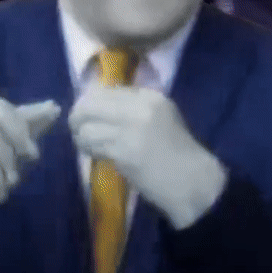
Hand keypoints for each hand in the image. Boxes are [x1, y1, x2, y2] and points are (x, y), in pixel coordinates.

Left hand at [68, 84, 226, 227]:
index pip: (105, 90)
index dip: (89, 103)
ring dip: (81, 137)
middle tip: (78, 130)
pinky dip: (88, 150)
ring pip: (86, 126)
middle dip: (78, 118)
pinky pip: (92, 144)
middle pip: (90, 104)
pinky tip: (95, 156)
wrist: (193, 181)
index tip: (88, 116)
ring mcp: (131, 129)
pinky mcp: (124, 151)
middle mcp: (140, 107)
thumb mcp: (160, 119)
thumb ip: (132, 109)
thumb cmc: (176, 155)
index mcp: (149, 96)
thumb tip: (96, 107)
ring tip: (87, 146)